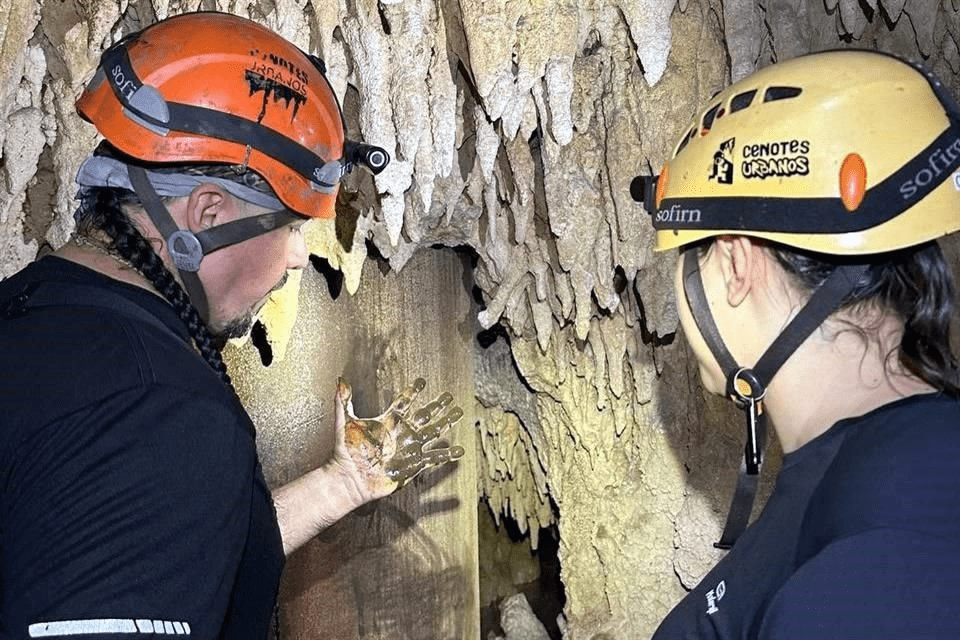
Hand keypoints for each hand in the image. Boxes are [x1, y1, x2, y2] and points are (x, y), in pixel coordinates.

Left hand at [334, 377, 464, 502]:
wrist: (349, 478)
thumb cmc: (345, 452)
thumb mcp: (344, 423)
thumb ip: (343, 400)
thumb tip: (340, 379)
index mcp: (388, 421)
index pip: (404, 402)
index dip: (413, 392)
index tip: (422, 381)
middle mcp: (401, 433)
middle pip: (424, 415)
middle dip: (437, 405)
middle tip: (449, 396)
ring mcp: (408, 449)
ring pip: (432, 432)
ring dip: (446, 423)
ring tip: (459, 414)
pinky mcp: (413, 465)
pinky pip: (433, 459)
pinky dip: (447, 454)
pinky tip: (459, 450)